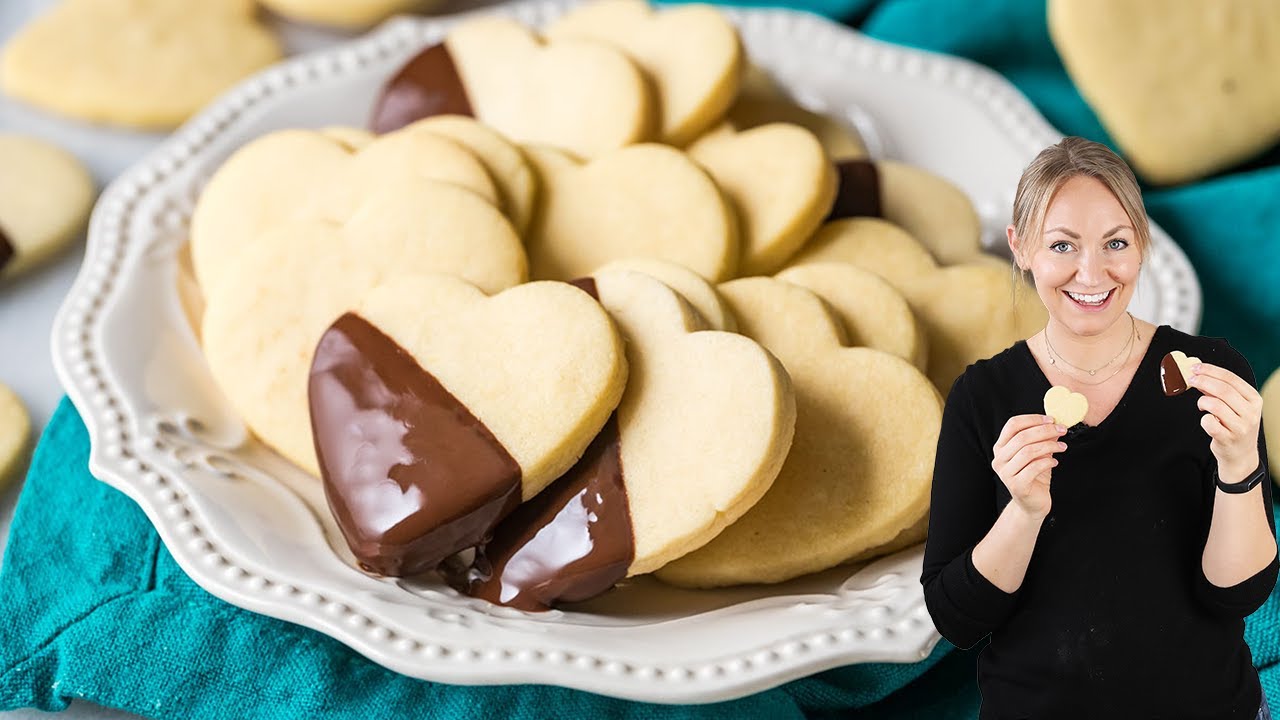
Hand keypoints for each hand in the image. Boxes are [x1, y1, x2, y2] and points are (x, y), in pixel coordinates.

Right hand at [992, 414, 1067, 519]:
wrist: (1032, 502)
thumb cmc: (1034, 475)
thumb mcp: (1038, 452)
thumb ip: (1043, 438)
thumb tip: (1055, 423)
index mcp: (1001, 447)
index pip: (1012, 425)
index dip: (1032, 419)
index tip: (1051, 420)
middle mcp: (999, 459)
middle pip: (1021, 437)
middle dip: (1045, 431)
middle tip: (1061, 430)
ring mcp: (1006, 473)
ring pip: (1028, 452)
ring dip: (1049, 446)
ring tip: (1062, 447)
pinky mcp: (1016, 485)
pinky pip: (1034, 468)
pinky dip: (1048, 462)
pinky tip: (1055, 462)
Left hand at [1188, 362, 1261, 480]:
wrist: (1240, 454)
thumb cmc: (1235, 425)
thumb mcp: (1235, 406)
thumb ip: (1220, 390)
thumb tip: (1200, 373)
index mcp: (1254, 399)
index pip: (1231, 379)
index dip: (1211, 371)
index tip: (1195, 367)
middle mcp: (1250, 412)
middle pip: (1223, 390)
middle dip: (1203, 381)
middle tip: (1190, 379)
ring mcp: (1241, 426)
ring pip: (1215, 405)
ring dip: (1202, 402)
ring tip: (1202, 405)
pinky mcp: (1228, 439)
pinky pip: (1209, 423)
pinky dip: (1203, 419)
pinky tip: (1206, 420)